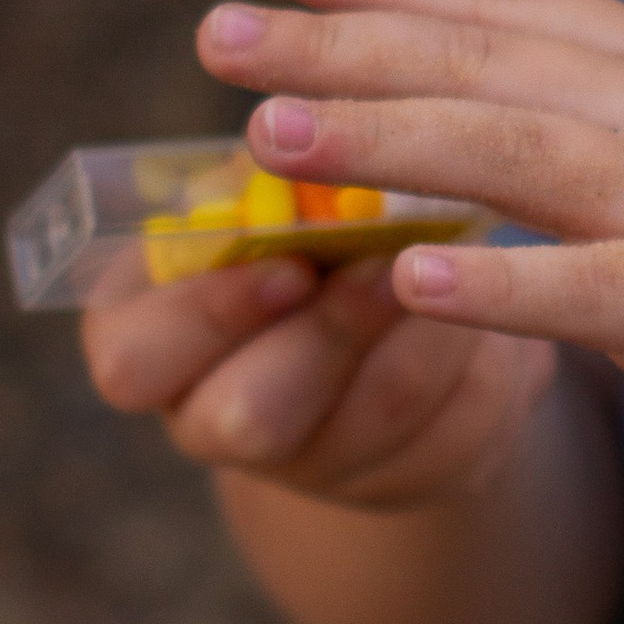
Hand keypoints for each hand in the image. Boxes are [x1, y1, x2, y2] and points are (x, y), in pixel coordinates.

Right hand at [80, 213, 554, 509]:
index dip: (209, 317)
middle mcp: (213, 419)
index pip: (132, 362)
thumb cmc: (306, 211)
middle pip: (246, 421)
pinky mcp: (406, 478)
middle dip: (329, 333)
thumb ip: (278, 188)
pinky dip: (479, 357)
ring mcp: (311, 467)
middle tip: (385, 265)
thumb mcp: (277, 187)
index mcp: (151, 338)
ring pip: (372, 419)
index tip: (289, 264)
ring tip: (460, 256)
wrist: (392, 294)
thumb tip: (314, 145)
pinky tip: (491, 303)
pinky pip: (451, 433)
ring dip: (422, 327)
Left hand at [197, 0, 623, 503]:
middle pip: (482, 60)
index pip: (505, 5)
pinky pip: (581, 287)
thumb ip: (602, 139)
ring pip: (511, 151)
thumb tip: (485, 118)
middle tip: (219, 33)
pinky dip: (490, 281)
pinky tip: (398, 277)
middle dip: (341, 42)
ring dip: (382, 137)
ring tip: (270, 134)